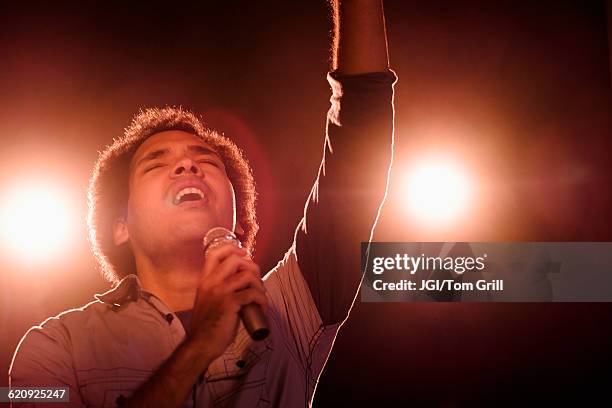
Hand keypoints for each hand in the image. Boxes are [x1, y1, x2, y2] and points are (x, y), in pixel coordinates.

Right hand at [186, 243, 267, 360]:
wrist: (200, 344)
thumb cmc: (207, 325)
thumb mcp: (208, 300)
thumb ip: (219, 288)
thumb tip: (241, 281)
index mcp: (204, 280)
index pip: (215, 253)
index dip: (232, 248)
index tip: (245, 253)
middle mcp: (210, 282)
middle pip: (235, 259)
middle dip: (252, 267)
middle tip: (256, 282)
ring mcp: (220, 291)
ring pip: (247, 275)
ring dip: (260, 286)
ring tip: (261, 298)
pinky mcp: (230, 303)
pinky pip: (253, 293)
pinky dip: (262, 300)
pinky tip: (262, 308)